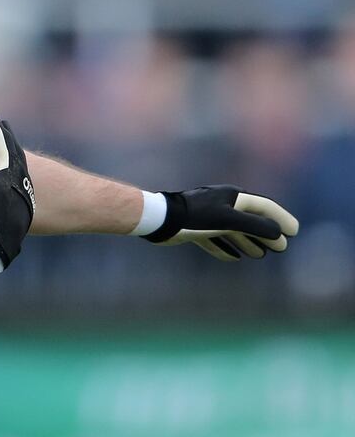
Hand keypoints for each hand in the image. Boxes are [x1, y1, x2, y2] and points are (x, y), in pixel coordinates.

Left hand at [143, 185, 298, 260]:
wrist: (161, 219)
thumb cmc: (196, 218)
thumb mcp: (229, 220)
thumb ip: (255, 225)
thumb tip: (278, 233)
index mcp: (232, 197)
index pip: (264, 206)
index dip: (280, 218)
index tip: (294, 231)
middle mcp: (221, 204)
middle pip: (250, 219)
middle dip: (266, 233)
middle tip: (281, 248)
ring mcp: (208, 216)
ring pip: (233, 230)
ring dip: (248, 242)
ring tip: (260, 255)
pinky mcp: (194, 228)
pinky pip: (215, 239)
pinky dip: (225, 248)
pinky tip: (233, 258)